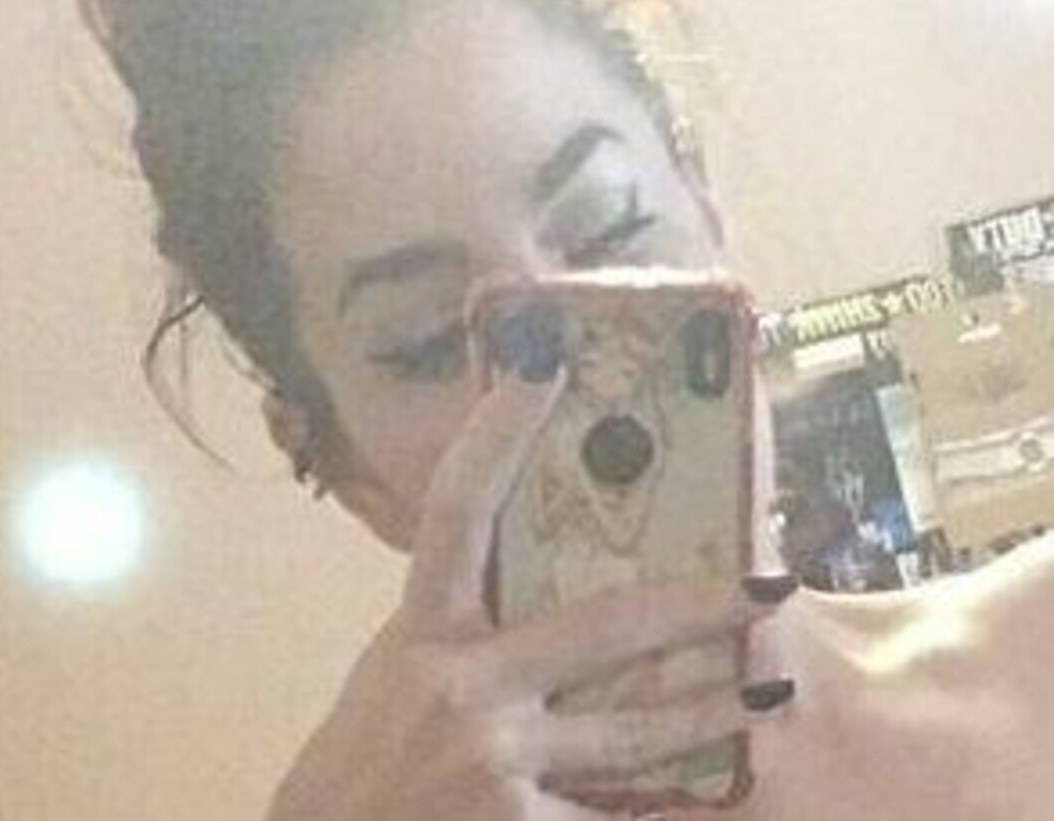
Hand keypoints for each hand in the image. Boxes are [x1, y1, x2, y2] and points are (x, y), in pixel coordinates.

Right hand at [266, 374, 795, 819]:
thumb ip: (460, 631)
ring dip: (711, 711)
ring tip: (773, 691)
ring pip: (633, 734)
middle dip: (698, 606)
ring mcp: (494, 765)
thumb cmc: (363, 759)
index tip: (543, 361)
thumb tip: (532, 583)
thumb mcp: (397, 674)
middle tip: (769, 583)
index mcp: (422, 630)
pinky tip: (718, 804)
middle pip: (603, 627)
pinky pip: (614, 819)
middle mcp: (461, 686)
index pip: (456, 510)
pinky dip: (663, 815)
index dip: (495, 432)